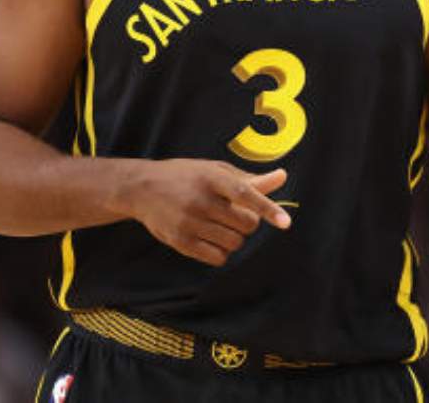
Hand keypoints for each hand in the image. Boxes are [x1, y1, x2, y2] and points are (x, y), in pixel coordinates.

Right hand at [118, 159, 291, 266]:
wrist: (142, 188)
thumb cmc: (188, 176)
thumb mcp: (217, 170)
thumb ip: (250, 179)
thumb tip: (282, 177)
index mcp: (212, 178)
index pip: (245, 195)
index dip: (268, 208)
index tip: (285, 223)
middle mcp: (200, 200)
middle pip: (245, 224)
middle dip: (249, 223)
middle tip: (235, 215)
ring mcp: (188, 222)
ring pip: (233, 243)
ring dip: (236, 238)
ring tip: (222, 226)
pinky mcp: (179, 241)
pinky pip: (216, 257)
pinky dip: (222, 252)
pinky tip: (213, 239)